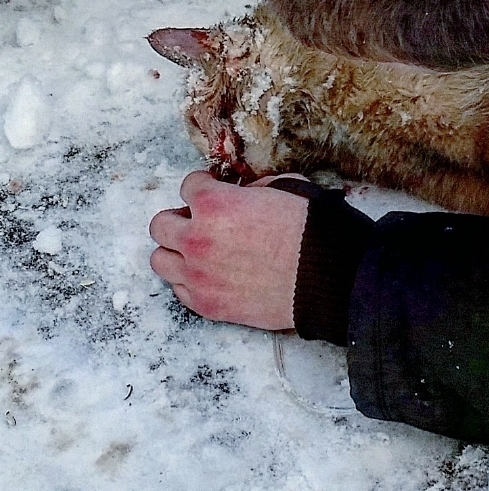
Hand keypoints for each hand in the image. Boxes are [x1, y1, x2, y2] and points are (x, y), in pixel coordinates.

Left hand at [149, 171, 309, 329]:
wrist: (325, 277)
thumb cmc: (310, 230)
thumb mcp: (285, 188)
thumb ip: (253, 189)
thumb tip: (244, 196)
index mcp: (214, 203)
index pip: (188, 185)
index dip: (205, 185)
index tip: (213, 190)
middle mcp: (196, 238)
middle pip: (160, 224)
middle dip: (181, 218)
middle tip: (202, 221)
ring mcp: (197, 275)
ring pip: (160, 259)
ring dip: (178, 251)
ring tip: (201, 251)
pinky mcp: (206, 305)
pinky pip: (179, 290)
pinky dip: (190, 280)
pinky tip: (211, 274)